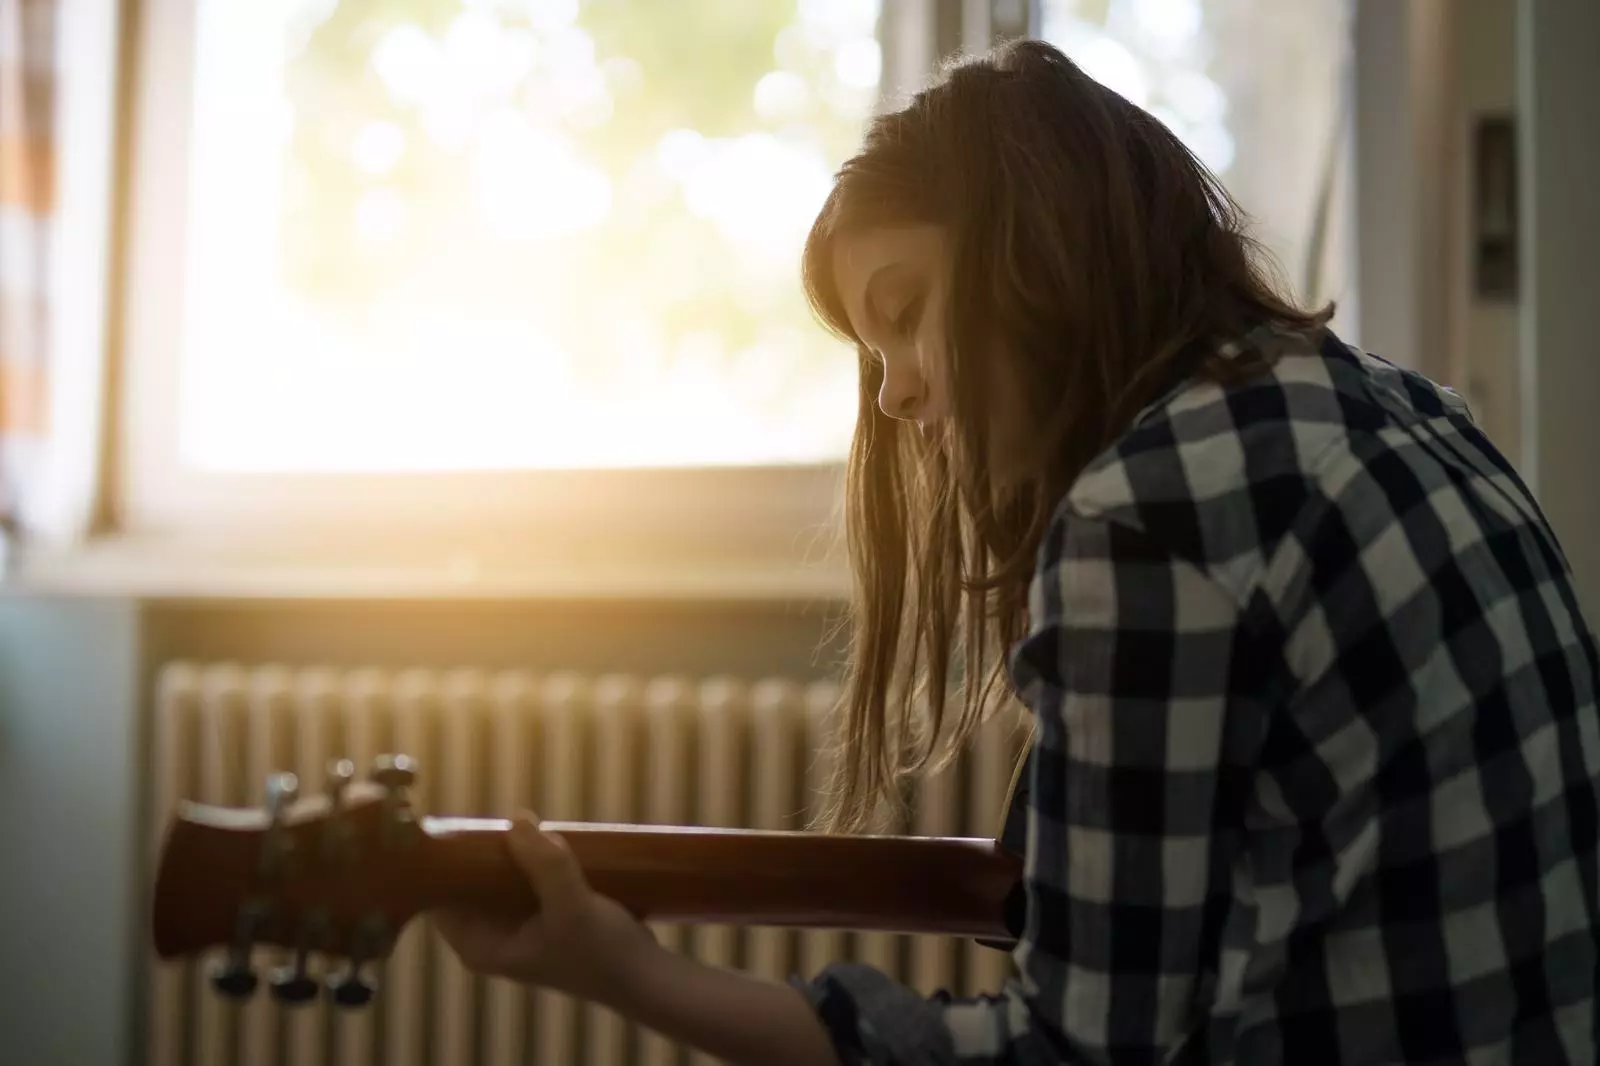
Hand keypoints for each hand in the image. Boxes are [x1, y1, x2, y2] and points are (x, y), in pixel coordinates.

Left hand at [432, 812, 657, 1004]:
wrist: (646, 975)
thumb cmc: (602, 952)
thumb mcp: (572, 906)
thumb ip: (545, 865)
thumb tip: (517, 818)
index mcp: (481, 946)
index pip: (441, 899)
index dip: (446, 865)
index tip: (458, 829)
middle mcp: (492, 938)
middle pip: (470, 885)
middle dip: (482, 852)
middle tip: (496, 817)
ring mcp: (518, 928)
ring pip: (499, 880)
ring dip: (510, 853)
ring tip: (522, 822)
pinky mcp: (542, 916)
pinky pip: (523, 881)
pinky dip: (530, 861)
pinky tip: (542, 836)